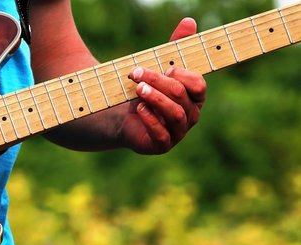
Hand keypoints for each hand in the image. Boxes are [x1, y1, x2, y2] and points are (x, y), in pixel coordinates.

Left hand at [121, 18, 206, 153]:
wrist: (123, 117)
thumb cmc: (146, 90)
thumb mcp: (159, 67)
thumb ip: (176, 46)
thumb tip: (189, 20)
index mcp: (195, 96)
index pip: (198, 84)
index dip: (182, 75)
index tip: (165, 68)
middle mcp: (191, 115)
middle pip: (181, 96)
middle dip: (158, 82)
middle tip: (136, 73)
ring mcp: (178, 132)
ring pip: (174, 114)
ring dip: (155, 99)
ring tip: (138, 89)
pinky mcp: (162, 145)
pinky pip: (162, 135)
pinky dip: (151, 120)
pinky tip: (139, 109)